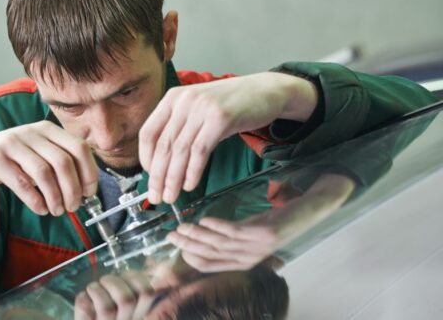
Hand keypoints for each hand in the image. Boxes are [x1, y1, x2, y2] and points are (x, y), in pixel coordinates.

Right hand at [0, 120, 97, 215]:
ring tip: (57, 211)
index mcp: (49, 129)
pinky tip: (41, 209)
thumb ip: (63, 166)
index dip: (89, 173)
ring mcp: (12, 143)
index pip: (79, 147)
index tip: (89, 193)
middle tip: (74, 207)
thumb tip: (87, 191)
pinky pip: (22, 183)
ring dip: (55, 198)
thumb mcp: (42, 155)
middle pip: (63, 162)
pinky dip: (36, 201)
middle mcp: (32, 132)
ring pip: (43, 173)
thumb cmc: (18, 161)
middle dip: (73, 190)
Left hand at [74, 271, 155, 319]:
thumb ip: (132, 288)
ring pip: (107, 308)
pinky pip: (85, 309)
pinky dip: (82, 298)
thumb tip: (132, 273)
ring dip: (96, 290)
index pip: (148, 294)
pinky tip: (84, 298)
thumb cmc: (109, 311)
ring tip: (92, 288)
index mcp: (138, 313)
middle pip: (127, 300)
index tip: (125, 275)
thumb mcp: (126, 303)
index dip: (137, 278)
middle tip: (104, 280)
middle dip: (114, 282)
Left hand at [139, 72, 316, 203]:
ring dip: (173, 178)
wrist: (265, 91)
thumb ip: (179, 129)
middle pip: (163, 145)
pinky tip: (190, 185)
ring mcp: (202, 108)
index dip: (146, 159)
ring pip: (180, 151)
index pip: (148, 133)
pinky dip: (192, 171)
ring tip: (171, 196)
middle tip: (156, 197)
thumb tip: (161, 163)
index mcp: (173, 98)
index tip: (150, 178)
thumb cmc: (230, 105)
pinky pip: (200, 150)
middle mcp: (184, 100)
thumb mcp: (198, 110)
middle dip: (157, 176)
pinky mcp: (220, 118)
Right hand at [167, 174, 354, 272]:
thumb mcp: (248, 232)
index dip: (190, 256)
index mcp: (243, 262)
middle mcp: (249, 259)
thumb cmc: (275, 222)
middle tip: (170, 235)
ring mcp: (257, 248)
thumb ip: (227, 236)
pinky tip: (204, 220)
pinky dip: (216, 226)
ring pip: (219, 245)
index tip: (175, 244)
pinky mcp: (264, 234)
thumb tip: (200, 233)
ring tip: (181, 227)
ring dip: (197, 236)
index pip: (210, 265)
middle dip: (187, 246)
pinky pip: (235, 232)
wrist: (308, 213)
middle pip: (211, 255)